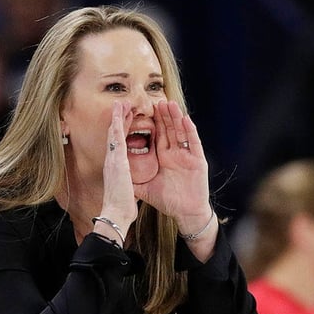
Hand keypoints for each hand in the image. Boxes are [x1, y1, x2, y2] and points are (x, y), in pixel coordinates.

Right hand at [99, 101, 138, 230]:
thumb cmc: (121, 206)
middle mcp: (111, 161)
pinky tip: (119, 113)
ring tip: (120, 103)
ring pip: (114, 133)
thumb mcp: (125, 190)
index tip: (124, 120)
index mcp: (115, 168)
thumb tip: (131, 183)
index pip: (118, 145)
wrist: (115, 214)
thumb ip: (127, 183)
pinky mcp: (116, 161)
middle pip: (114, 135)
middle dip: (118, 120)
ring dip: (117, 117)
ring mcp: (112, 160)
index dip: (121, 131)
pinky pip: (117, 139)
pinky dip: (117, 125)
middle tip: (121, 105)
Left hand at [134, 100, 211, 228]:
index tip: (143, 110)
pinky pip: (194, 143)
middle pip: (169, 130)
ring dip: (176, 118)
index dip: (151, 122)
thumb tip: (115, 176)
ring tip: (170, 104)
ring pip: (181, 132)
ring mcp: (187, 156)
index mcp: (164, 157)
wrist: (186, 213)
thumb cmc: (168, 201)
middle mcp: (175, 154)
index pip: (156, 135)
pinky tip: (186, 119)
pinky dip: (190, 131)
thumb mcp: (146, 189)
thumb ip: (133, 180)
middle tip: (156, 100)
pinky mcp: (198, 162)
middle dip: (163, 115)